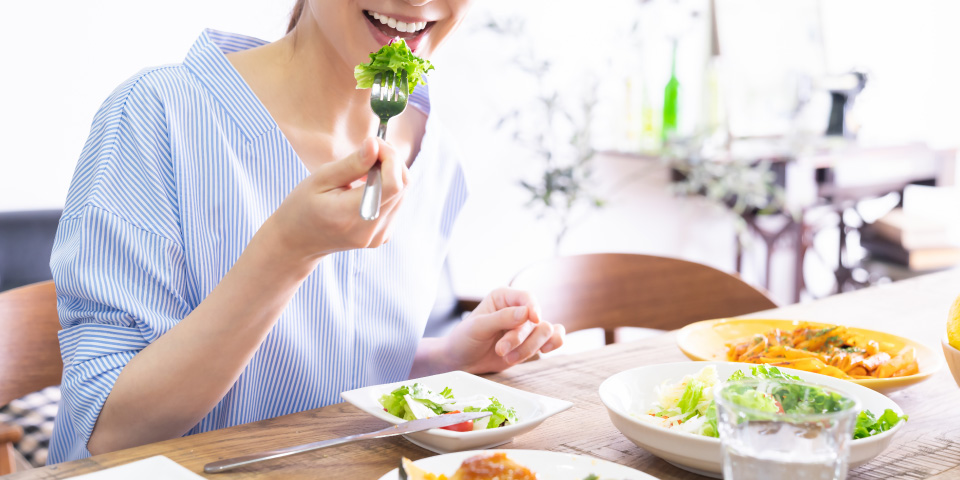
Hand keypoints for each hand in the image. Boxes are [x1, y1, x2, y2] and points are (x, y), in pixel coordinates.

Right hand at [263, 137, 407, 262]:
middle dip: (392, 161)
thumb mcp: (321, 179)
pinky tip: (367, 184)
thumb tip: (375, 145)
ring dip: (391, 173)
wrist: (298, 241)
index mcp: (352, 216)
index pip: (392, 185)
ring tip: (366, 166)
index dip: (390, 159)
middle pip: (402, 188)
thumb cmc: (303, 206)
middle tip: (371, 148)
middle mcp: (370, 230)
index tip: (375, 143)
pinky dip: (387, 188)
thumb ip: (352, 164)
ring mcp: (378, 236)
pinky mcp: (382, 236)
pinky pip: (396, 204)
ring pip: (402, 194)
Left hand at [443, 287, 564, 373]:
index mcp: (504, 298)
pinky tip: (543, 351)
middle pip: (537, 320)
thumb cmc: (464, 340)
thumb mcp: (478, 327)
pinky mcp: (531, 343)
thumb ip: (502, 318)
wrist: (461, 361)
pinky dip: (553, 344)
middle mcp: (518, 310)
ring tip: (508, 358)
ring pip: (545, 332)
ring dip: (529, 348)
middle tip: (501, 351)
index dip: (534, 308)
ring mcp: (526, 328)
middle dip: (520, 339)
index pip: (527, 297)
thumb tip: (528, 313)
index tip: (534, 319)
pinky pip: (553, 339)